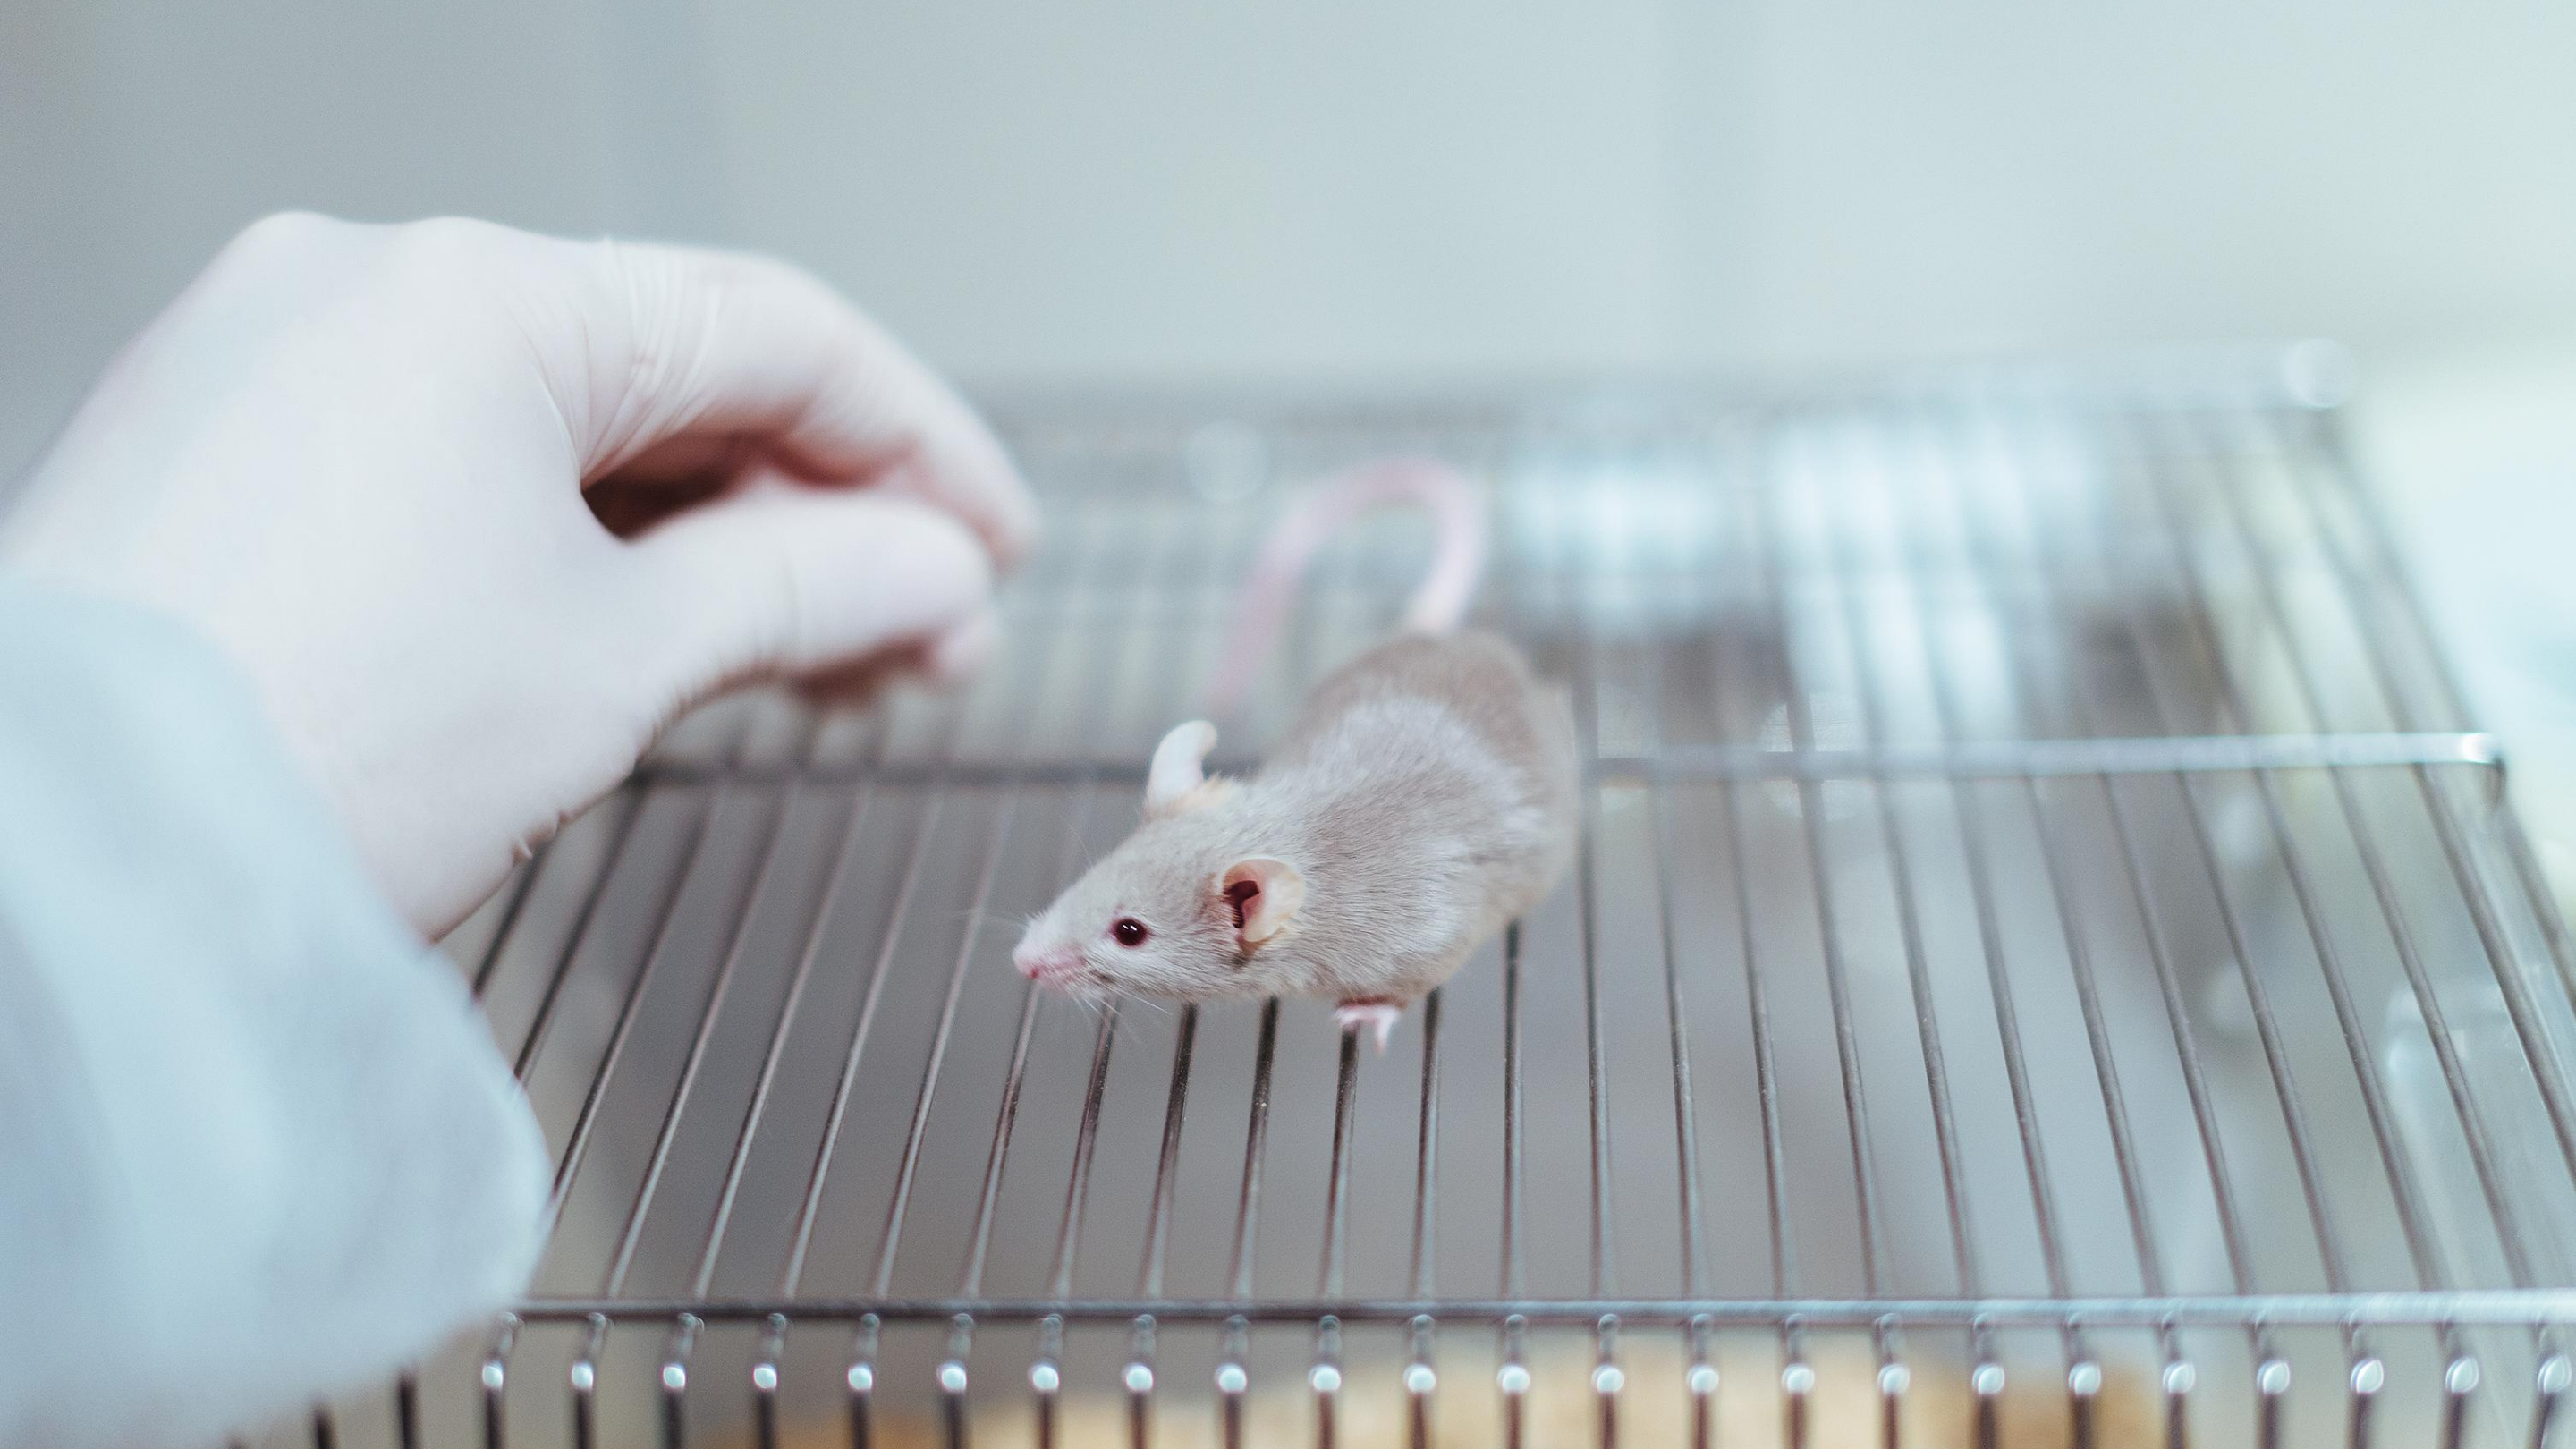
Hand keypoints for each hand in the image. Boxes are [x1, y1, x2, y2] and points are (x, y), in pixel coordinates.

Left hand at [1, 213, 1034, 934]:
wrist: (57, 889)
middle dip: (818, 518)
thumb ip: (807, 585)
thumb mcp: (616, 662)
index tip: (995, 546)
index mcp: (474, 292)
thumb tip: (934, 574)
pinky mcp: (225, 452)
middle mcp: (363, 287)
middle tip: (919, 643)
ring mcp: (277, 361)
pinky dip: (575, 550)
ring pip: (565, 431)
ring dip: (706, 544)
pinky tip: (659, 639)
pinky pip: (458, 468)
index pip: (774, 331)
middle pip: (670, 378)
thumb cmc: (303, 754)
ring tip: (807, 666)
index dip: (920, 446)